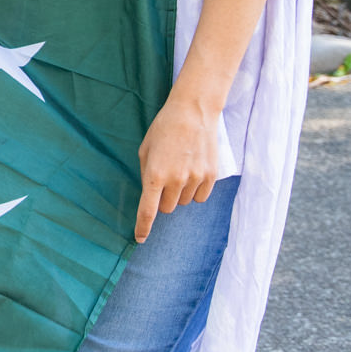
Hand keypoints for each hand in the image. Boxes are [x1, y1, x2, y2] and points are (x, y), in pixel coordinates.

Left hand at [134, 89, 220, 241]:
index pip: (148, 211)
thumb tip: (151, 197)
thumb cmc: (163, 130)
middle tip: (164, 179)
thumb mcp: (145, 151)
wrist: (192, 113)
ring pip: (183, 203)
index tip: (140, 238)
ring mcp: (195, 179)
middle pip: (167, 209)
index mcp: (155, 175)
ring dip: (179, 193)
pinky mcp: (211, 176)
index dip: (143, 227)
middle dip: (163, 200)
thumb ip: (146, 176)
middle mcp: (176, 180)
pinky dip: (195, 191)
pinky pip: (200, 197)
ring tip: (180, 168)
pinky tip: (193, 172)